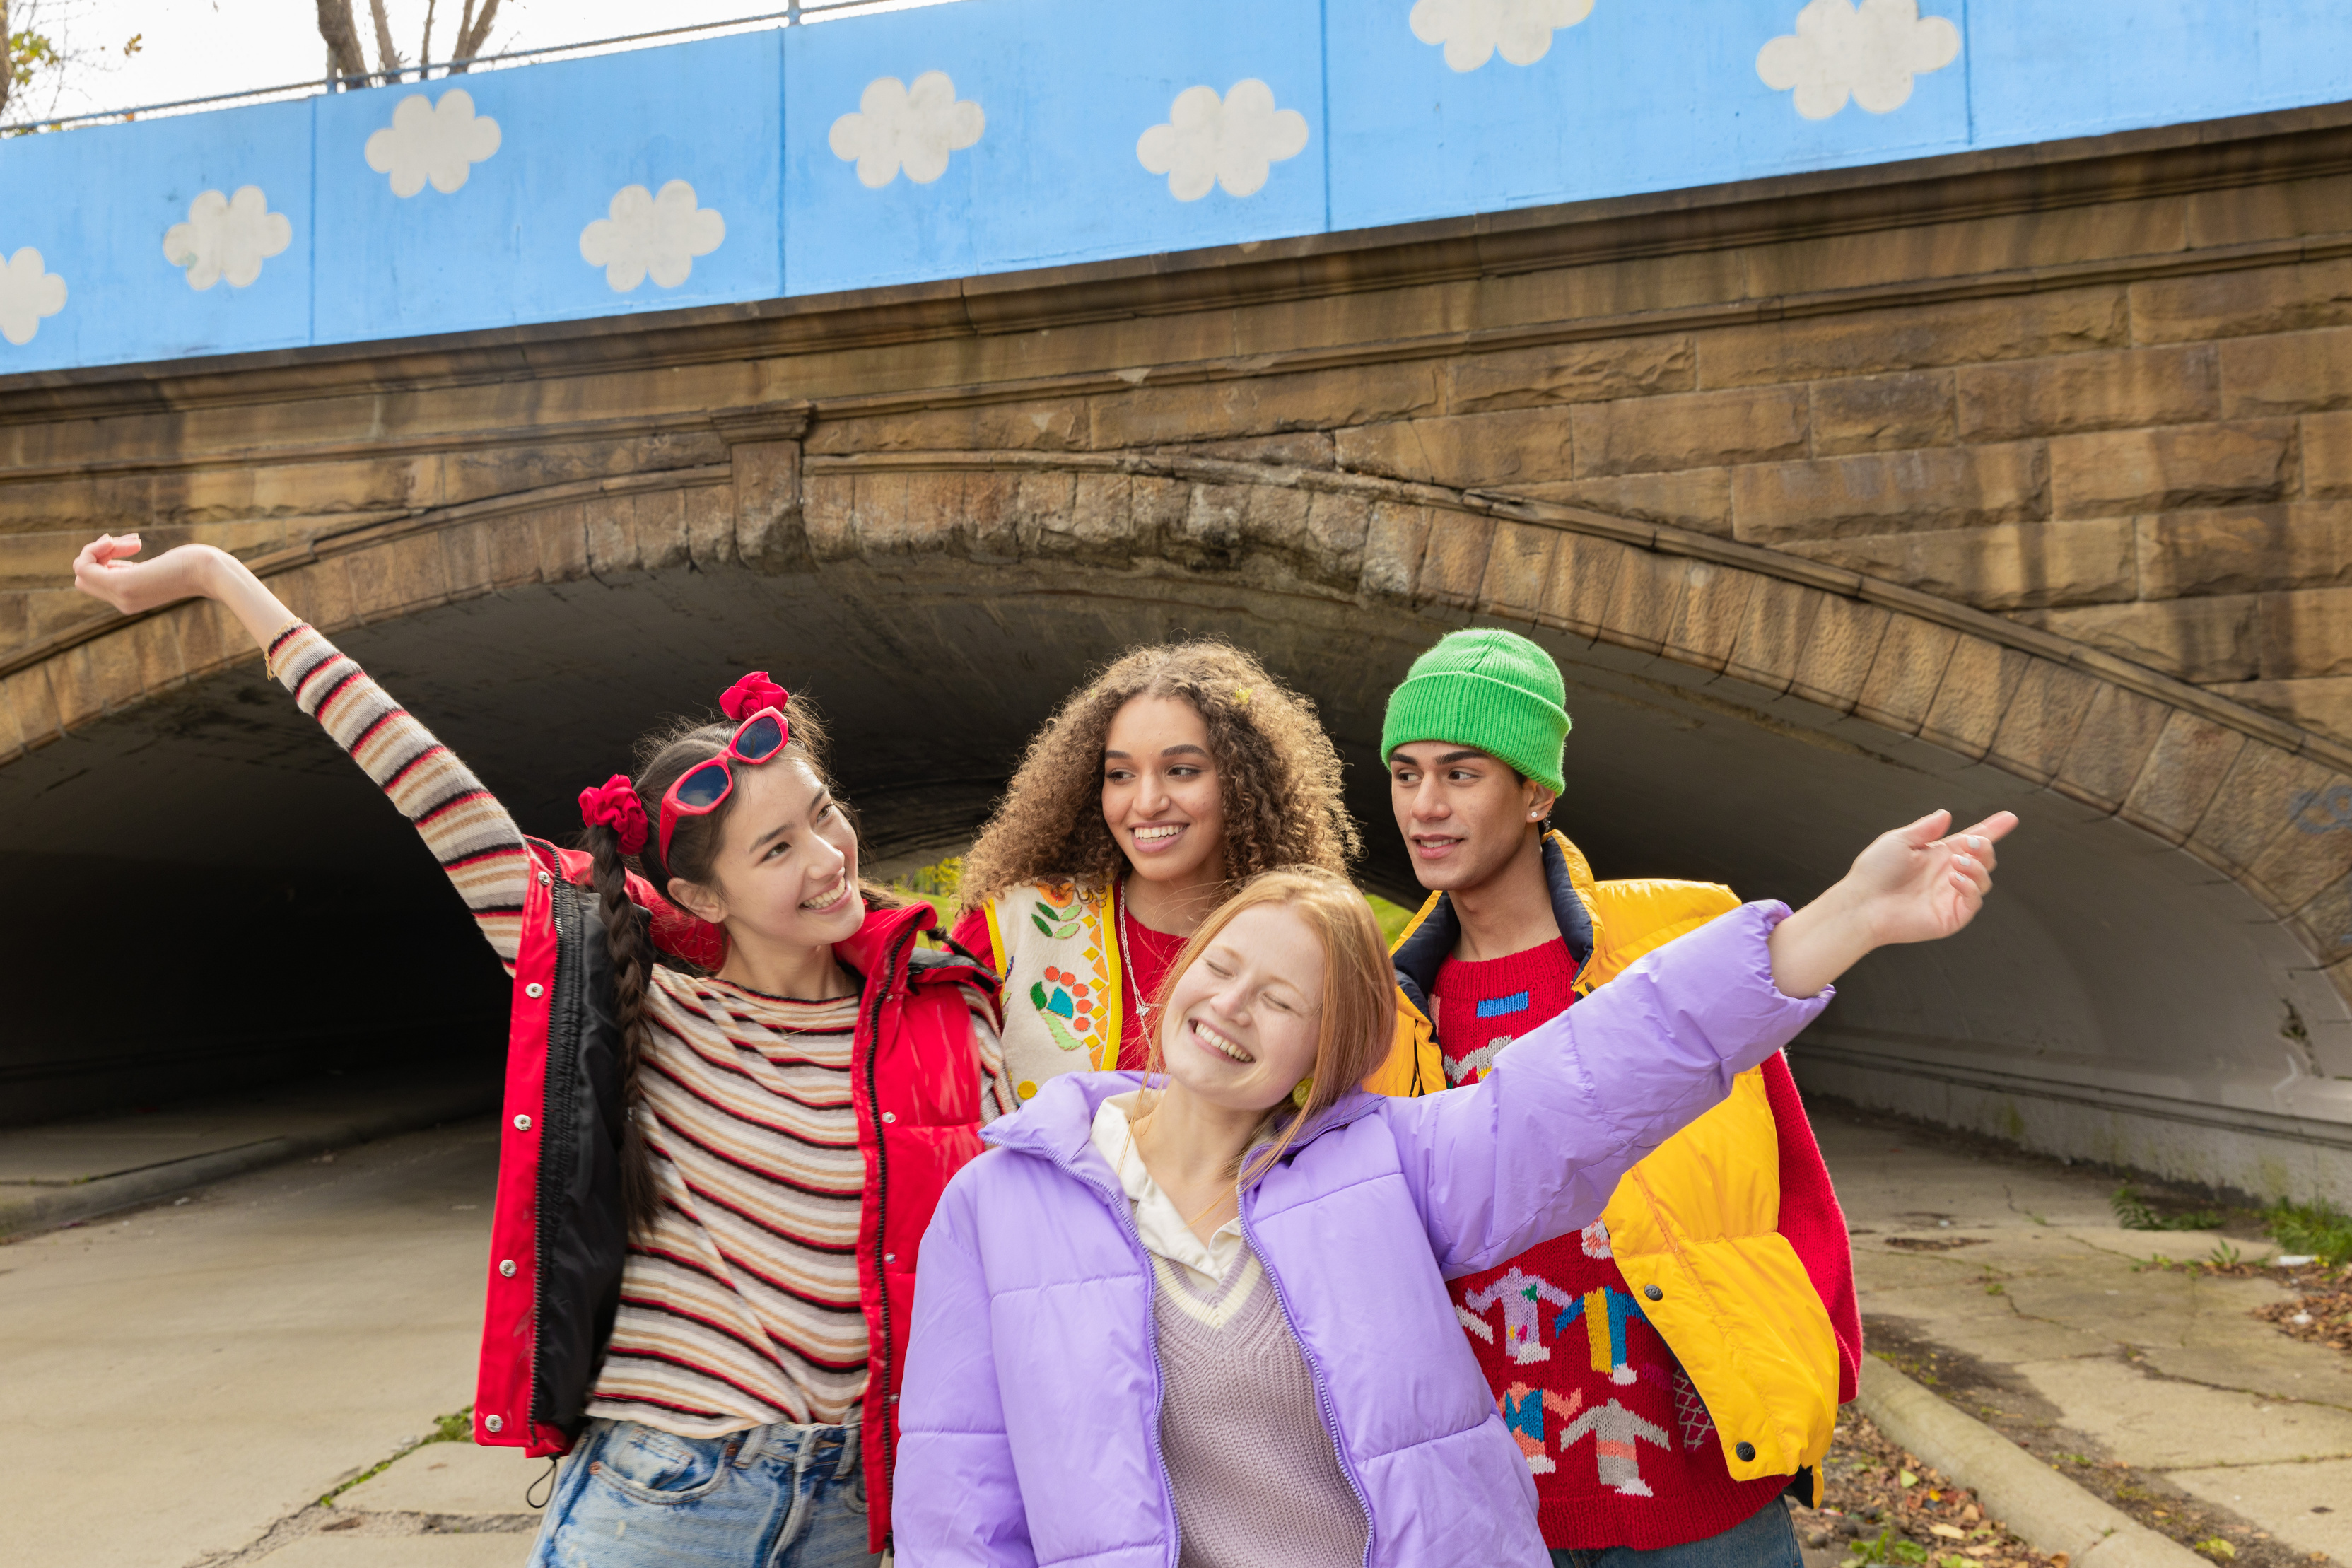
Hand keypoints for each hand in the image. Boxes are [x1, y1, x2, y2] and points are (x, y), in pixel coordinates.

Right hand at [69, 532, 297, 650]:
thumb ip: (133, 568)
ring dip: (98, 548)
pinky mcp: (123, 584)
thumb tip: (110, 558)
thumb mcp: (157, 567)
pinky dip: (96, 548)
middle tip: (128, 543)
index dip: (103, 559)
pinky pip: (85, 566)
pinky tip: (128, 543)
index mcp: (130, 599)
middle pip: (81, 577)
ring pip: (80, 570)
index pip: (93, 582)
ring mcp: (121, 595)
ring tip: (133, 542)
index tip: (131, 546)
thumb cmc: (195, 566)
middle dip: (96, 553)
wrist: (214, 574)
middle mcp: (122, 602)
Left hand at [1844, 808, 2014, 947]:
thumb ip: (1924, 829)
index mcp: (1938, 855)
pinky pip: (1974, 901)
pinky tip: (1955, 878)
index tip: (2009, 817)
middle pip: (1983, 858)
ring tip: (1957, 862)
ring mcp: (1951, 896)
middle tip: (1970, 842)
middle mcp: (1948, 874)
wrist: (1863, 903)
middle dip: (1984, 847)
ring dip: (1977, 866)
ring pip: (1983, 879)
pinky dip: (1970, 887)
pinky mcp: (1952, 917)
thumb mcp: (1898, 841)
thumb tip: (1945, 814)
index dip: (1991, 829)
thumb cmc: (1874, 871)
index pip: (1971, 840)